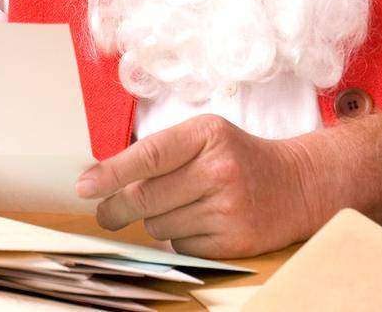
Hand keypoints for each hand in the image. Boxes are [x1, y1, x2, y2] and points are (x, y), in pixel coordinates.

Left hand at [75, 114, 329, 258]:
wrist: (297, 184)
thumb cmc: (239, 157)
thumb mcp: (206, 136)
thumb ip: (161, 152)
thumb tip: (104, 178)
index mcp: (207, 135)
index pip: (148, 156)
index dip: (111, 173)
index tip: (84, 187)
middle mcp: (219, 170)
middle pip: (145, 198)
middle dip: (116, 208)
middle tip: (106, 213)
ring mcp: (228, 208)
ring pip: (159, 226)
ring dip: (156, 222)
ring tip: (182, 206)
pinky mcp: (234, 240)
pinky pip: (181, 246)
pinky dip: (180, 238)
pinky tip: (200, 223)